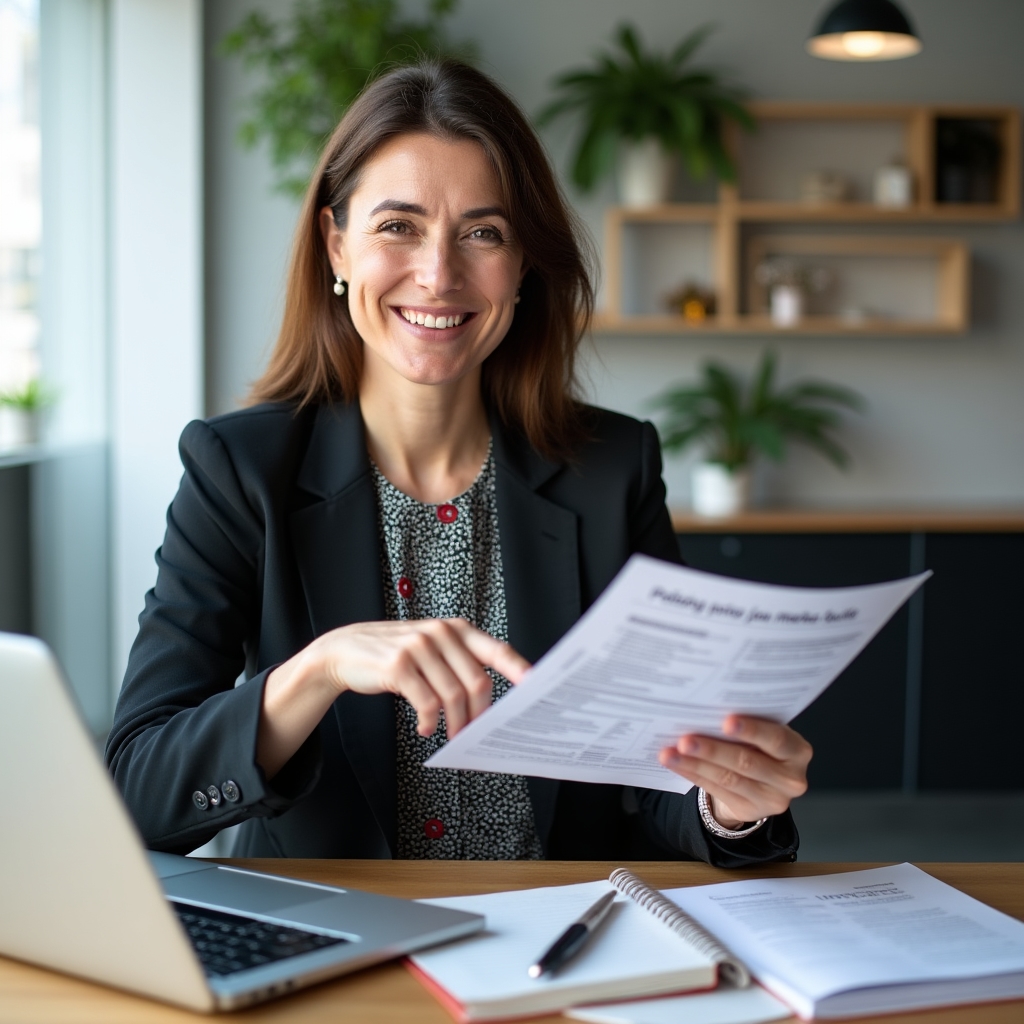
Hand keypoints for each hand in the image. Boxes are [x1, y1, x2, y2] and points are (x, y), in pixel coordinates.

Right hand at [315, 618, 529, 736]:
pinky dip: (428, 722)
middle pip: (477, 682)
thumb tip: (487, 702)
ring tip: (451, 734)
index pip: (497, 650)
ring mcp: (419, 647)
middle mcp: (440, 633)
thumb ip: (458, 664)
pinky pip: (426, 703)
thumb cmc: (396, 655)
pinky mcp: (398, 665)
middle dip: (479, 714)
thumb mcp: (431, 649)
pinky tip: (424, 727)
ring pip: (453, 696)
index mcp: (456, 629)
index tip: (536, 688)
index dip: (519, 669)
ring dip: (455, 723)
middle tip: (474, 733)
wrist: (345, 650)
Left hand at [658, 715, 811, 829]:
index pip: (776, 739)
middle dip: (713, 749)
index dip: (752, 730)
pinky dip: (693, 774)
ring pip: (728, 778)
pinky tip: (676, 763)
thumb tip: (707, 708)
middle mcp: (791, 778)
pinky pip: (717, 790)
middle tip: (686, 739)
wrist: (763, 780)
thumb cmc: (761, 744)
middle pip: (747, 762)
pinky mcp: (750, 810)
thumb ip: (748, 723)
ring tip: (671, 752)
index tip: (726, 721)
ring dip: (695, 764)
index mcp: (798, 750)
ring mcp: (772, 799)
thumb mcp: (764, 733)